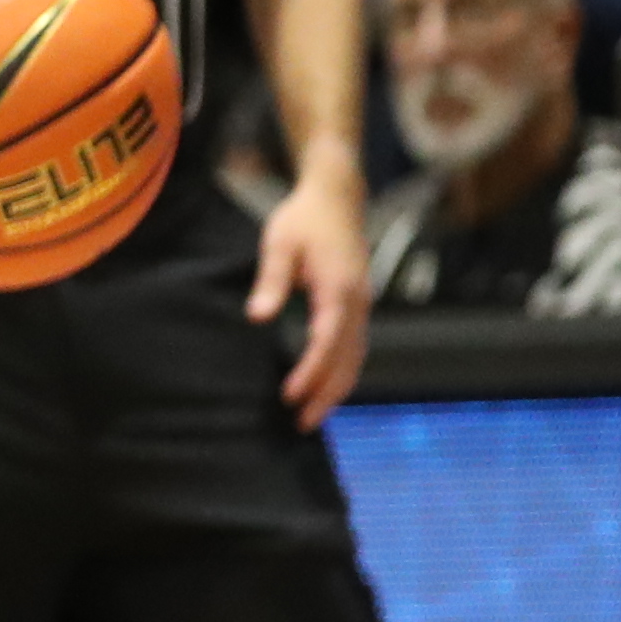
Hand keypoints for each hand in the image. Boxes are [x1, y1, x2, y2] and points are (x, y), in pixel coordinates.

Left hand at [251, 162, 370, 429]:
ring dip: (336, 389)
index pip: (327, 341)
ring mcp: (362, 304)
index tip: (291, 395)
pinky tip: (324, 388)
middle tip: (302, 424)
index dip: (310, 372)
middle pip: (348, 359)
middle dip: (327, 394)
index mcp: (338, 289)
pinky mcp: (358, 304)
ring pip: (355, 357)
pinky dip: (341, 371)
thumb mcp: (279, 243)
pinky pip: (354, 346)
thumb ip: (271, 280)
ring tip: (311, 417)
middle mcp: (358, 302)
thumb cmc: (304, 218)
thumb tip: (258, 317)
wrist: (337, 197)